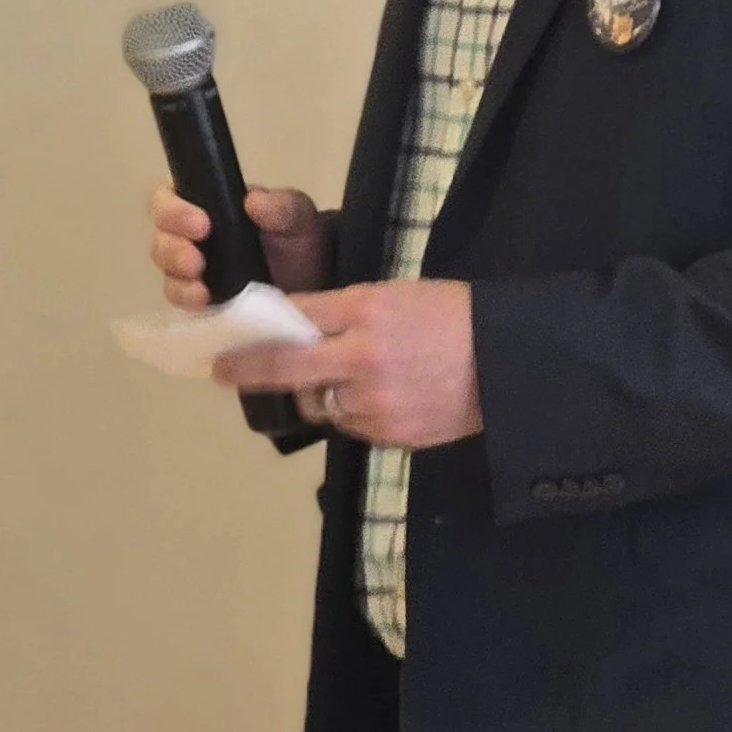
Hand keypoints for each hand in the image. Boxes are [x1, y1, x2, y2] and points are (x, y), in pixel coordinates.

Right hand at [149, 184, 330, 306]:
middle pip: (161, 234)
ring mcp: (192, 269)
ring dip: (177, 276)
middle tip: (196, 260)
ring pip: (166, 268)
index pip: (169, 196)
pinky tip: (204, 301)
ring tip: (200, 285)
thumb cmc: (297, 241)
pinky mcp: (199, 299)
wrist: (314, 285)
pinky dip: (187, 299)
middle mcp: (190, 234)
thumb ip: (281, 206)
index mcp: (206, 202)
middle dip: (172, 247)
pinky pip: (180, 299)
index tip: (201, 224)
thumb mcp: (297, 217)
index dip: (174, 208)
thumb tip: (253, 201)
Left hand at [214, 281, 482, 450]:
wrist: (509, 365)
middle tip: (224, 373)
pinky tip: (384, 397)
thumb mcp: (396, 296)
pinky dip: (354, 413)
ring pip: (319, 404)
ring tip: (350, 378)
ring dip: (319, 393)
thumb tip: (296, 327)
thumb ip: (344, 312)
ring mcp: (375, 404)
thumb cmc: (453, 317)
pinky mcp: (389, 435)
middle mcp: (362, 360)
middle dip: (250, 371)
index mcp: (366, 313)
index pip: (293, 321)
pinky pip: (351, 425)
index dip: (253, 335)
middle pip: (287, 370)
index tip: (222, 346)